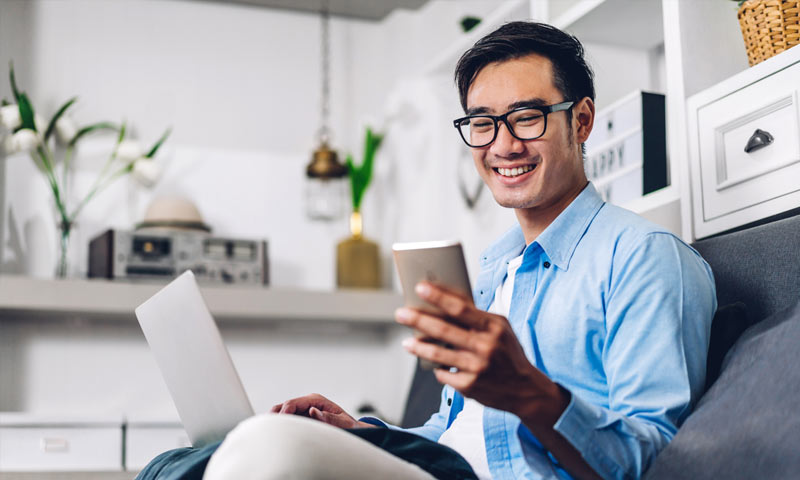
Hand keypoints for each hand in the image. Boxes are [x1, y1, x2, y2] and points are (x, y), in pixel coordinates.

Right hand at [270, 393, 376, 428]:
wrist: (353, 429)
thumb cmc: (348, 426)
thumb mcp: (343, 423)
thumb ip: (329, 418)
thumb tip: (313, 411)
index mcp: (316, 400)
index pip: (294, 402)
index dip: (284, 411)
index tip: (280, 422)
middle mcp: (308, 403)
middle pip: (285, 405)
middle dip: (276, 415)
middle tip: (269, 426)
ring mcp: (304, 409)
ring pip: (284, 412)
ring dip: (277, 419)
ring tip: (269, 429)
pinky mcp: (302, 417)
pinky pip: (288, 419)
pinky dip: (281, 424)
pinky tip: (276, 432)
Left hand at [395, 282, 566, 420]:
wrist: (526, 390)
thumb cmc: (508, 352)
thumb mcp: (501, 328)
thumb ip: (476, 316)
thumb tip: (444, 300)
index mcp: (493, 328)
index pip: (460, 308)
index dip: (438, 297)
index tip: (419, 287)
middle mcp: (485, 347)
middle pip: (443, 331)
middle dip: (418, 320)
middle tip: (400, 313)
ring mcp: (476, 369)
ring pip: (437, 355)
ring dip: (418, 347)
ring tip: (407, 341)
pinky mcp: (469, 387)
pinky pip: (443, 374)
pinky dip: (438, 368)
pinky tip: (436, 365)